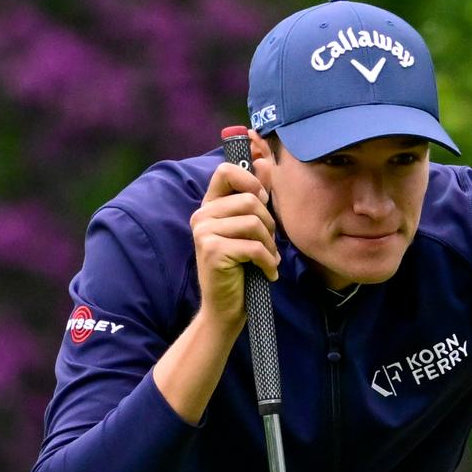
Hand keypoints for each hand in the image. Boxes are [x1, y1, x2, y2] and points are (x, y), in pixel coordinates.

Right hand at [191, 132, 278, 329]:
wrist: (226, 308)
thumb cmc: (241, 268)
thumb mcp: (249, 228)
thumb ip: (255, 196)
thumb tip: (264, 162)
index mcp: (209, 206)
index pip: (225, 171)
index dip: (250, 181)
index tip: (262, 201)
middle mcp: (202, 216)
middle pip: (249, 200)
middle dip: (269, 223)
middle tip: (269, 244)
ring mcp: (204, 233)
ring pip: (254, 222)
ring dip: (270, 245)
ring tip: (268, 259)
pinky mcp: (213, 251)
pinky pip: (254, 246)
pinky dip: (268, 262)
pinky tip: (268, 273)